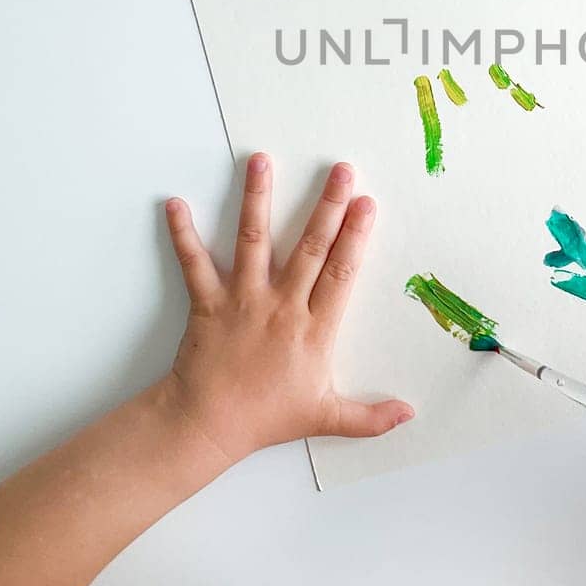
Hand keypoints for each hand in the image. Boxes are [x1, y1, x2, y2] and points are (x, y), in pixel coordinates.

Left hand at [160, 154, 413, 464]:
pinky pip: (194, 262)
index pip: (341, 274)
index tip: (367, 204)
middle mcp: (282, 306)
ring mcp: (243, 299)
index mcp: (314, 329)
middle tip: (341, 170)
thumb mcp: (325, 417)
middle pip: (309, 247)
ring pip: (253, 240)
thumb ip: (370, 417)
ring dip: (257, 198)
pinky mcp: (207, 301)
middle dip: (328, 206)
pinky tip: (175, 204)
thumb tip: (410, 414)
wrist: (207, 425)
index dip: (356, 237)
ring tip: (261, 161)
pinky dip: (182, 233)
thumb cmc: (266, 419)